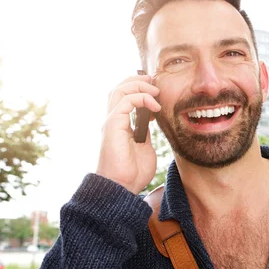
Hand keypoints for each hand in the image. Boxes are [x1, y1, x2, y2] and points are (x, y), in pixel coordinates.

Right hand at [96, 74, 160, 193]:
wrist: (123, 188)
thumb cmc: (133, 173)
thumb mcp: (144, 147)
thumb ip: (145, 133)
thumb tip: (150, 122)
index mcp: (119, 125)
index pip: (124, 97)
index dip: (139, 89)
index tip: (157, 94)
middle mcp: (113, 120)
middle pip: (119, 88)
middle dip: (137, 81)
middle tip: (155, 82)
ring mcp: (111, 122)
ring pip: (119, 90)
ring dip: (139, 86)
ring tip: (155, 91)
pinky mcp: (112, 125)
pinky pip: (124, 101)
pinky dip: (140, 98)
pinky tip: (154, 107)